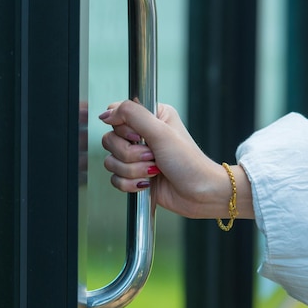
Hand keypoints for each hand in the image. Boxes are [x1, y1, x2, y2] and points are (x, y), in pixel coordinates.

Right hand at [99, 100, 253, 218]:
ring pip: (111, 161)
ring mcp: (138, 157)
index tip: (139, 137)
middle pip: (110, 140)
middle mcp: (142, 134)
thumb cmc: (188, 162)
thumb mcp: (161, 132)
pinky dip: (129, 184)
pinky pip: (115, 178)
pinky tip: (147, 183)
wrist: (201, 194)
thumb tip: (106, 113)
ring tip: (154, 172)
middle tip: (152, 157)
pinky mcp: (135, 175)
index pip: (117, 114)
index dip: (122, 129)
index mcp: (151, 116)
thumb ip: (132, 114)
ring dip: (132, 170)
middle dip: (129, 154)